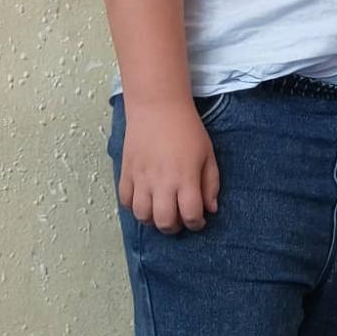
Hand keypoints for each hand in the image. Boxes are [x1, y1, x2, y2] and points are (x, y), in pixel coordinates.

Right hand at [119, 99, 220, 232]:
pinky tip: (144, 200)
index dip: (196, 224)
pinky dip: (134, 207)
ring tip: (161, 212)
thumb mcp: (208, 155)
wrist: (158, 108)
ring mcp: (141, 178)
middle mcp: (161, 182)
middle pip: (164, 221)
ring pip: (142, 215)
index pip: (190, 215)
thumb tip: (210, 209)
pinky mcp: (126, 172)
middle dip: (173, 227)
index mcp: (185, 178)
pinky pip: (125, 201)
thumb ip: (211, 184)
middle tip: (178, 220)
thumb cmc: (187, 129)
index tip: (198, 220)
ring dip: (152, 220)